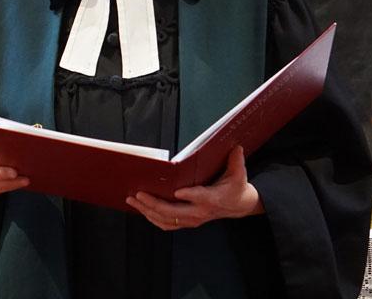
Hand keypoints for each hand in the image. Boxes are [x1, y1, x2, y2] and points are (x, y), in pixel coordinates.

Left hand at [126, 146, 263, 230]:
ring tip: (132, 200)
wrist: (238, 206)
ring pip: (166, 220)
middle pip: (174, 212)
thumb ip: (236, 161)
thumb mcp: (239, 174)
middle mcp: (200, 212)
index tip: (176, 192)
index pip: (201, 198)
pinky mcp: (187, 222)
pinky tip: (141, 209)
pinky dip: (152, 218)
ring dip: (147, 211)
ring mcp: (192, 220)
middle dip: (154, 204)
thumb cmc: (235, 188)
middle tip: (139, 194)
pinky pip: (166, 224)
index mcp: (213, 199)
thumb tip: (236, 147)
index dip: (189, 195)